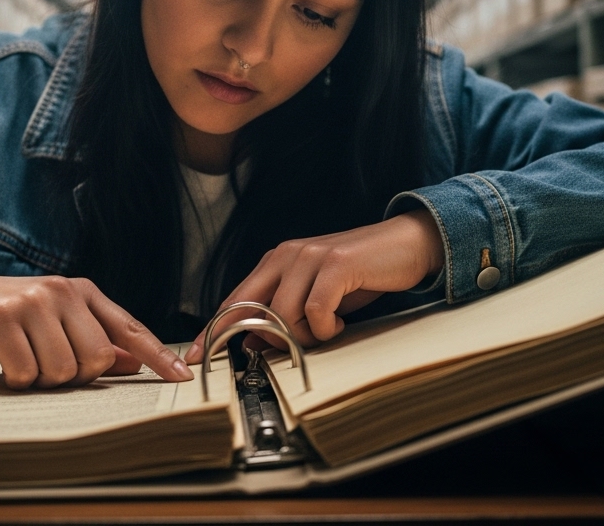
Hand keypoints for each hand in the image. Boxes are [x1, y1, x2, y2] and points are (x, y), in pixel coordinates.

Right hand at [0, 272, 192, 388]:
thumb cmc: (6, 316)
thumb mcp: (54, 321)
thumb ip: (93, 339)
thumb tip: (132, 363)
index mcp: (81, 291)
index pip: (128, 328)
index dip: (157, 356)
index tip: (181, 378)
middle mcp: (60, 291)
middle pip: (94, 360)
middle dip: (71, 375)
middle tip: (44, 361)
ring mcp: (31, 302)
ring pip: (61, 371)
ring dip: (40, 378)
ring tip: (22, 356)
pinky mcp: (1, 319)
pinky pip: (26, 374)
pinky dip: (15, 378)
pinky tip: (4, 360)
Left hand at [183, 210, 444, 363]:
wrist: (406, 245)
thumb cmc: (361, 275)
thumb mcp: (316, 299)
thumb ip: (284, 315)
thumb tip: (253, 344)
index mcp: (277, 261)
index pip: (235, 299)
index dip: (214, 330)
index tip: (196, 357)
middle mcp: (288, 254)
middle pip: (252, 309)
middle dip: (264, 339)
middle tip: (294, 347)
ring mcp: (311, 256)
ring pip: (283, 313)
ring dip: (304, 336)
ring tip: (327, 331)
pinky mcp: (336, 264)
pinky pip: (315, 310)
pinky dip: (326, 328)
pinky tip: (340, 324)